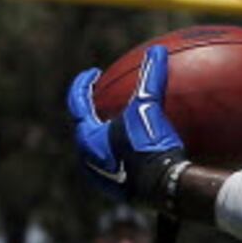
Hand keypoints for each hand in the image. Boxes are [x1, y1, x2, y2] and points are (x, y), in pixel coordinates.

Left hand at [66, 46, 185, 202]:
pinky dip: (121, 153)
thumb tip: (156, 52)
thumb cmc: (150, 146)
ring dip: (106, 135)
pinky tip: (139, 153)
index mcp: (87, 136)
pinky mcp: (117, 190)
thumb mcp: (149, 108)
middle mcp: (87, 157)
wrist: (164, 188)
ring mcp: (101, 177)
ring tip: (120, 126)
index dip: (84, 83)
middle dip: (93, 112)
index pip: (77, 101)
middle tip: (104, 100)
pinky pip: (115, 166)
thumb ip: (150, 78)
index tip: (94, 73)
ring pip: (97, 150)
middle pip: (85, 127)